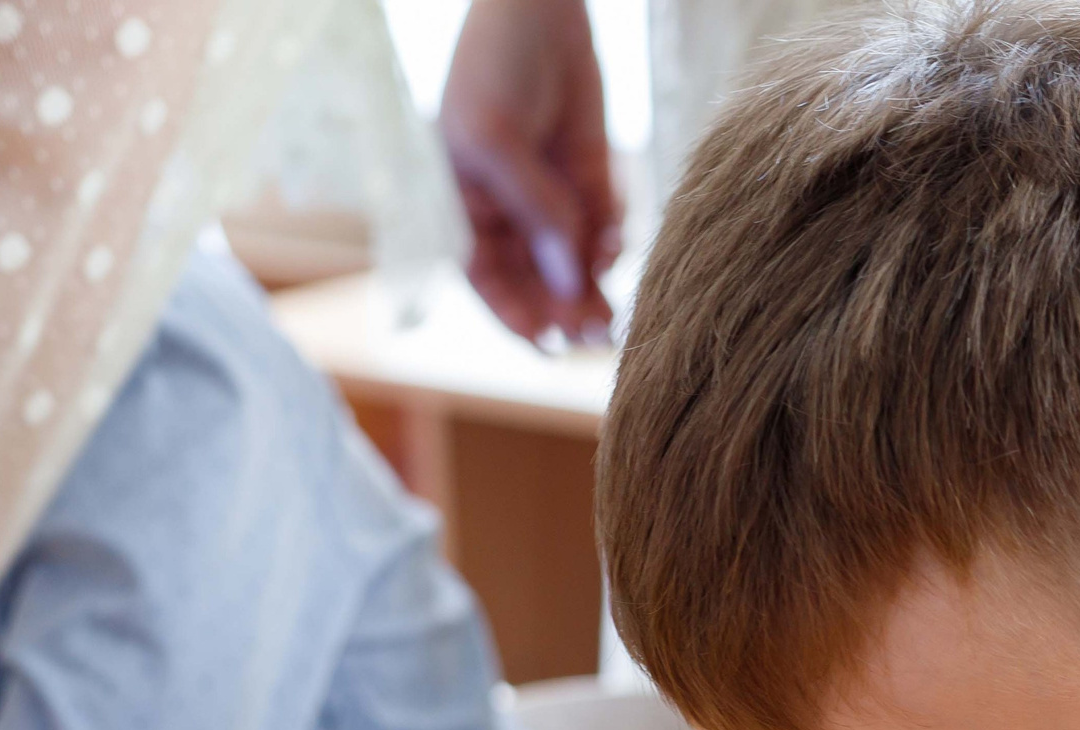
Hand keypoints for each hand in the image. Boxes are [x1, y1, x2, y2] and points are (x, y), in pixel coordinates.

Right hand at [440, 0, 619, 343]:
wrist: (537, 5)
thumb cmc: (494, 65)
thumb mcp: (497, 139)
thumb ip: (536, 209)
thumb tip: (569, 281)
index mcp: (464, 205)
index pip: (486, 278)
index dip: (514, 316)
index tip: (547, 346)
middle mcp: (506, 209)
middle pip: (536, 280)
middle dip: (564, 310)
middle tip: (597, 337)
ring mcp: (550, 194)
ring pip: (574, 261)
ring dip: (593, 286)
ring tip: (613, 310)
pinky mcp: (589, 176)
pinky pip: (604, 224)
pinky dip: (612, 238)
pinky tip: (615, 236)